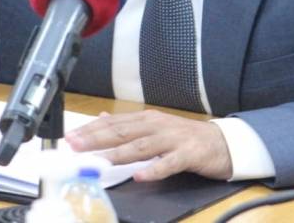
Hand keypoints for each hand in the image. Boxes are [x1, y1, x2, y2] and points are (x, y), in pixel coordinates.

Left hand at [64, 110, 231, 180]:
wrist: (223, 142)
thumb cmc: (185, 137)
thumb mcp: (155, 127)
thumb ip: (128, 125)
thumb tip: (101, 118)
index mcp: (147, 119)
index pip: (114, 123)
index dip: (91, 130)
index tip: (70, 137)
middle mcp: (157, 126)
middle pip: (123, 132)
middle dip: (97, 139)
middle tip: (75, 146)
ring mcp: (173, 139)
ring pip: (142, 146)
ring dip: (119, 153)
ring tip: (100, 160)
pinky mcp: (189, 154)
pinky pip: (170, 162)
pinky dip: (154, 169)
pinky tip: (141, 175)